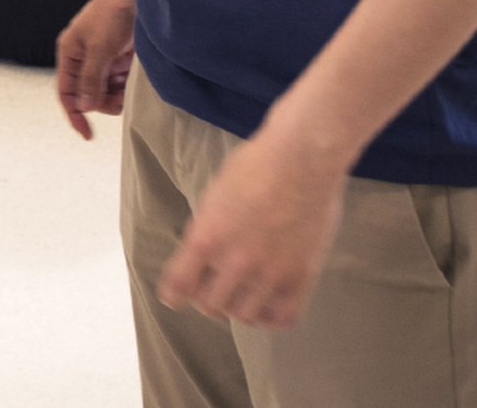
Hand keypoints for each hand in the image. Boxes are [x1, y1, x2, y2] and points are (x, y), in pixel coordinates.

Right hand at [54, 0, 136, 138]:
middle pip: (88, 96)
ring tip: (129, 81)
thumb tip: (84, 107)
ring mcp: (102, 62)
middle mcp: (83, 61)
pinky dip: (127, 86)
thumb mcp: (100, 48)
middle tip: (120, 95)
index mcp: (70, 55)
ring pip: (106, 93)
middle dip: (103, 101)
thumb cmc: (111, 14)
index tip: (86, 133)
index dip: (74, 114)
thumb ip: (91, 79)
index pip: (66, 92)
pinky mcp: (119, 61)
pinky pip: (120, 84)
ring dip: (118, 94)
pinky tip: (133, 75)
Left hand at [157, 129, 347, 328]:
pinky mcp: (301, 277)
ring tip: (242, 299)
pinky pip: (282, 317)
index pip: (179, 284)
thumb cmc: (256, 165)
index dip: (174, 295)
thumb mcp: (215, 196)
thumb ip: (208, 230)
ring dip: (239, 309)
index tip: (175, 298)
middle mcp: (234, 261)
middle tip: (214, 293)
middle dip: (208, 301)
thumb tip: (206, 255)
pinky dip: (271, 318)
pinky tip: (268, 306)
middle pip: (210, 306)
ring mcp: (270, 272)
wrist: (302, 159)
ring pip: (244, 316)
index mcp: (206, 236)